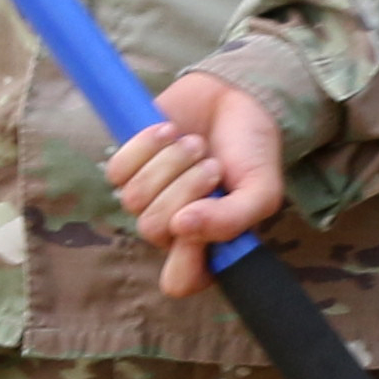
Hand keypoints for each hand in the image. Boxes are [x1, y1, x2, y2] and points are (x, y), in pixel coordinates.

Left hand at [106, 73, 284, 297]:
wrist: (234, 97)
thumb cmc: (251, 150)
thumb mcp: (261, 190)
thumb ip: (233, 220)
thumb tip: (184, 228)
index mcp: (206, 246)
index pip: (179, 282)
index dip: (185, 256)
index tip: (201, 220)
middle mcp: (172, 229)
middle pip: (153, 229)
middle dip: (187, 189)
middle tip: (213, 168)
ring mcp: (148, 197)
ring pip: (134, 198)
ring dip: (172, 163)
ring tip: (197, 146)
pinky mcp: (128, 165)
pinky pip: (117, 169)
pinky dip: (147, 144)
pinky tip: (171, 131)